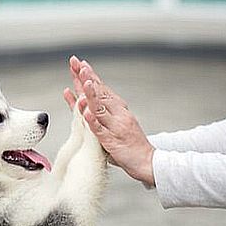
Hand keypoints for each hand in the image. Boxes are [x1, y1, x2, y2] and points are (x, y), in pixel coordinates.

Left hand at [63, 55, 155, 186]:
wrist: (148, 162)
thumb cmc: (128, 144)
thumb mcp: (112, 124)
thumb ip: (95, 112)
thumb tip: (80, 99)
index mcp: (118, 109)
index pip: (101, 88)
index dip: (89, 75)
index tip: (79, 62)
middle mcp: (118, 114)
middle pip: (100, 93)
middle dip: (87, 77)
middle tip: (77, 63)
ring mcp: (115, 127)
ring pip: (101, 108)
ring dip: (92, 94)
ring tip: (84, 81)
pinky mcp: (113, 141)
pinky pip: (101, 130)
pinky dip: (93, 121)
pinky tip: (86, 113)